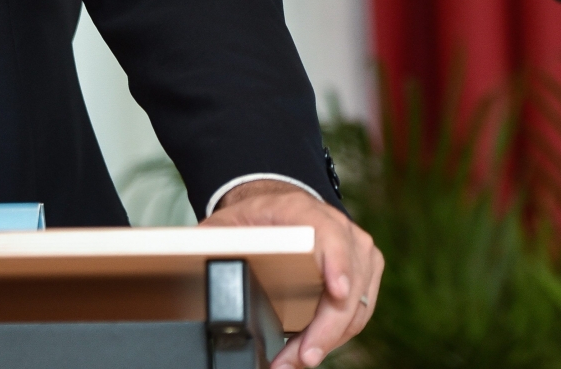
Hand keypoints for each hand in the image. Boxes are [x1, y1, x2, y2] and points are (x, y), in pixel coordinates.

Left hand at [202, 180, 382, 367]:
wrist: (280, 208)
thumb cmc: (256, 217)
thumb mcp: (229, 222)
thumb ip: (214, 242)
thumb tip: (195, 263)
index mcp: (307, 213)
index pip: (331, 237)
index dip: (337, 264)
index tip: (336, 291)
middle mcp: (342, 230)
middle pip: (347, 285)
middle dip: (324, 329)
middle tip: (300, 358)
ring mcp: (359, 253)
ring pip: (355, 307)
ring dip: (327, 341)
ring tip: (294, 361)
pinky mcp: (365, 274)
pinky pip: (357, 314)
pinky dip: (333, 337)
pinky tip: (306, 350)